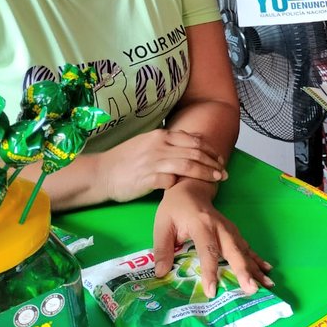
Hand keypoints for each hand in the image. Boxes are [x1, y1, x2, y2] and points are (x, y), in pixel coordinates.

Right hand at [97, 128, 227, 203]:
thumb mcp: (148, 143)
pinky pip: (170, 181)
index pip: (193, 140)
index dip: (209, 150)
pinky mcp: (147, 179)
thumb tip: (192, 142)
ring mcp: (153, 162)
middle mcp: (159, 146)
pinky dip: (182, 185)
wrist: (102, 173)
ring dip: (206, 173)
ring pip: (188, 166)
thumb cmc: (125, 160)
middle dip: (213, 163)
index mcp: (161, 136)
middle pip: (194, 153)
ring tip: (217, 180)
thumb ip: (168, 142)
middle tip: (224, 172)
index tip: (219, 159)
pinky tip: (191, 191)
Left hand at [152, 179, 272, 296]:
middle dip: (243, 270)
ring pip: (244, 250)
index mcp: (201, 224)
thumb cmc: (175, 208)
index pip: (207, 249)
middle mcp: (219, 226)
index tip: (212, 291)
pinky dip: (257, 259)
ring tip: (267, 284)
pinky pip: (247, 247)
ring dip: (255, 268)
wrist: (192, 187)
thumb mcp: (162, 225)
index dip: (210, 270)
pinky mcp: (234, 232)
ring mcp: (229, 229)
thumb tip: (161, 273)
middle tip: (251, 288)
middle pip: (233, 249)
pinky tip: (267, 271)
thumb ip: (162, 248)